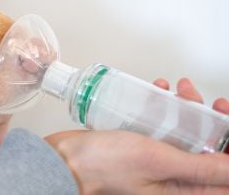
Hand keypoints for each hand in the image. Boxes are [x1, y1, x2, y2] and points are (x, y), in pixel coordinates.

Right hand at [46, 78, 228, 193]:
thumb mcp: (157, 162)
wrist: (62, 159)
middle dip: (215, 123)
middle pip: (213, 153)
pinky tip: (158, 94)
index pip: (226, 176)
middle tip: (211, 105)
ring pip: (189, 136)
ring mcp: (159, 166)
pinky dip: (166, 110)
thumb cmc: (101, 166)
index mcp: (184, 193)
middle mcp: (175, 183)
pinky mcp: (144, 150)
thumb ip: (200, 167)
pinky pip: (165, 129)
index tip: (228, 120)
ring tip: (179, 91)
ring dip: (190, 111)